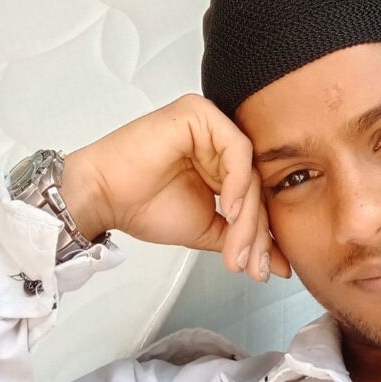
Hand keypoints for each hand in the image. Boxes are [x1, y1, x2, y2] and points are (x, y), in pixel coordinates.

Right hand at [63, 94, 290, 282]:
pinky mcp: (199, 114)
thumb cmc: (142, 206)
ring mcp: (211, 124)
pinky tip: (228, 209)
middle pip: (256, 185)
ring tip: (236, 248)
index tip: (268, 267)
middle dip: (257, 231)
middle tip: (252, 265)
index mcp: (222, 162)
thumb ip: (241, 237)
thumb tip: (277, 263)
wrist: (103, 197)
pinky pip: (236, 148)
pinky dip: (237, 182)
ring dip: (247, 216)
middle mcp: (219, 141)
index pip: (256, 196)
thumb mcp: (207, 228)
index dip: (264, 233)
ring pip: (249, 172)